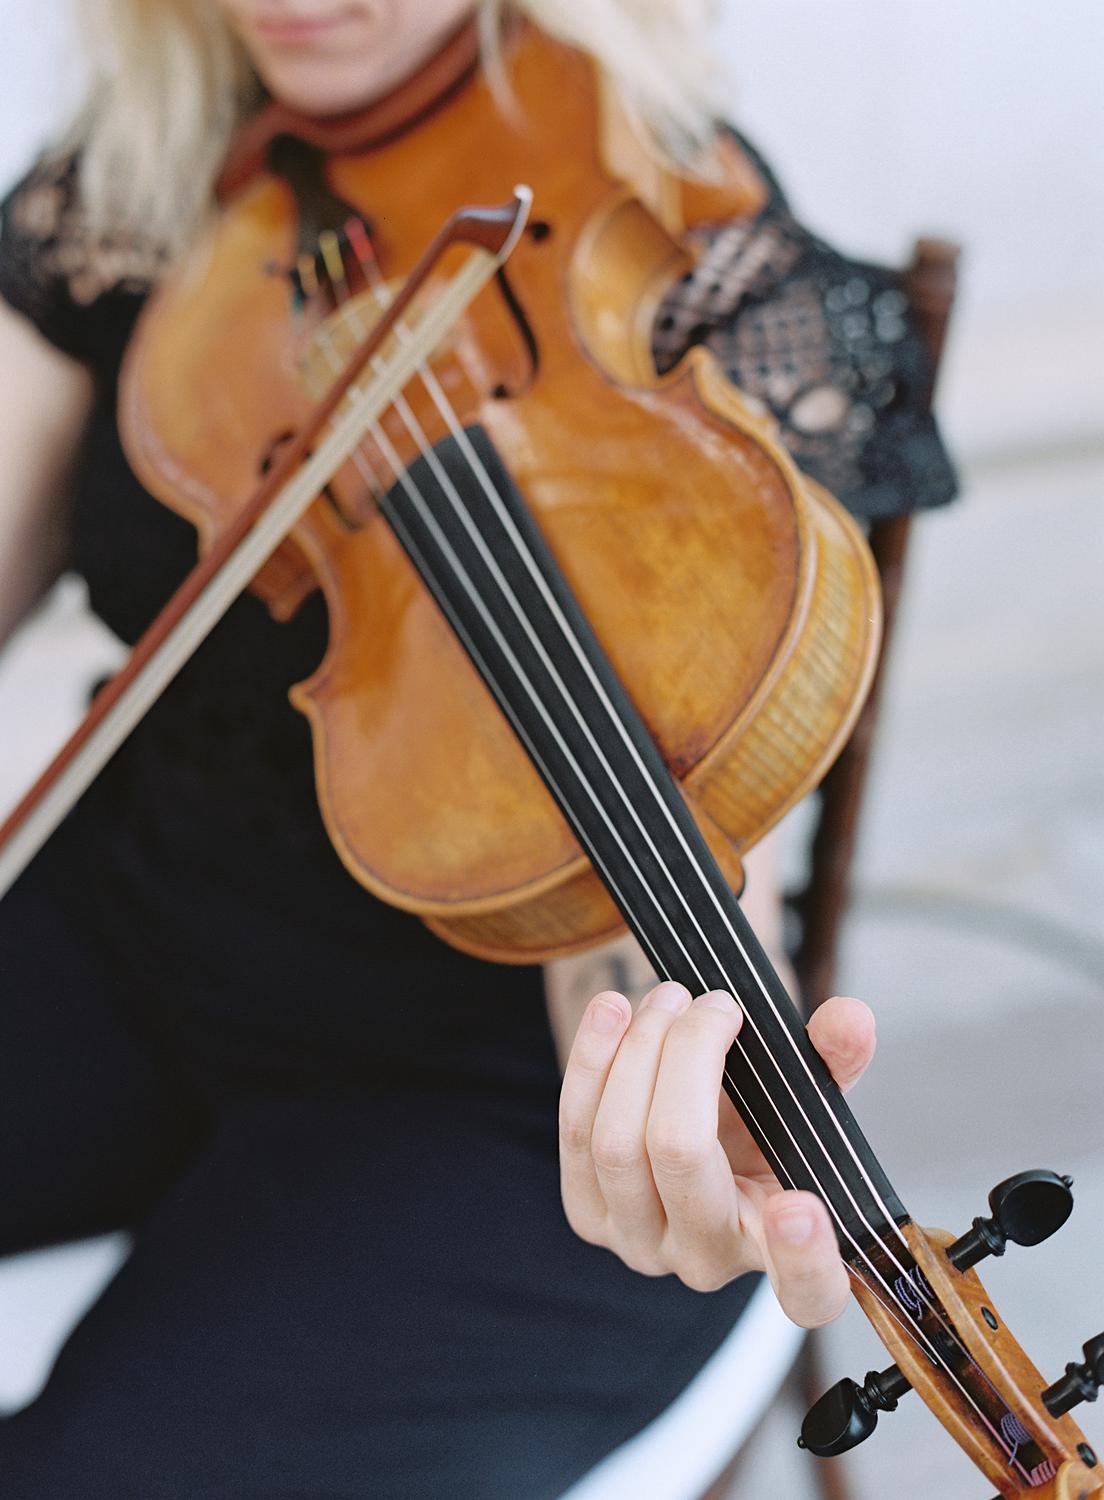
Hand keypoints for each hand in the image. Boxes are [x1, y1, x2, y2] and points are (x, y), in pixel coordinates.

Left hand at [558, 982, 875, 1326]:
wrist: (700, 1131)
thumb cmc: (763, 1123)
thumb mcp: (806, 1096)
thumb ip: (835, 1060)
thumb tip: (850, 1018)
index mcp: (785, 1250)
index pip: (807, 1289)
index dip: (804, 1257)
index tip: (801, 1206)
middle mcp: (708, 1261)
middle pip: (680, 1155)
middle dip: (688, 1058)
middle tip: (716, 1004)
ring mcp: (640, 1242)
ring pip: (618, 1142)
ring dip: (638, 1052)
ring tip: (669, 996)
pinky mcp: (588, 1213)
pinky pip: (575, 1134)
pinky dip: (591, 1061)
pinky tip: (611, 1010)